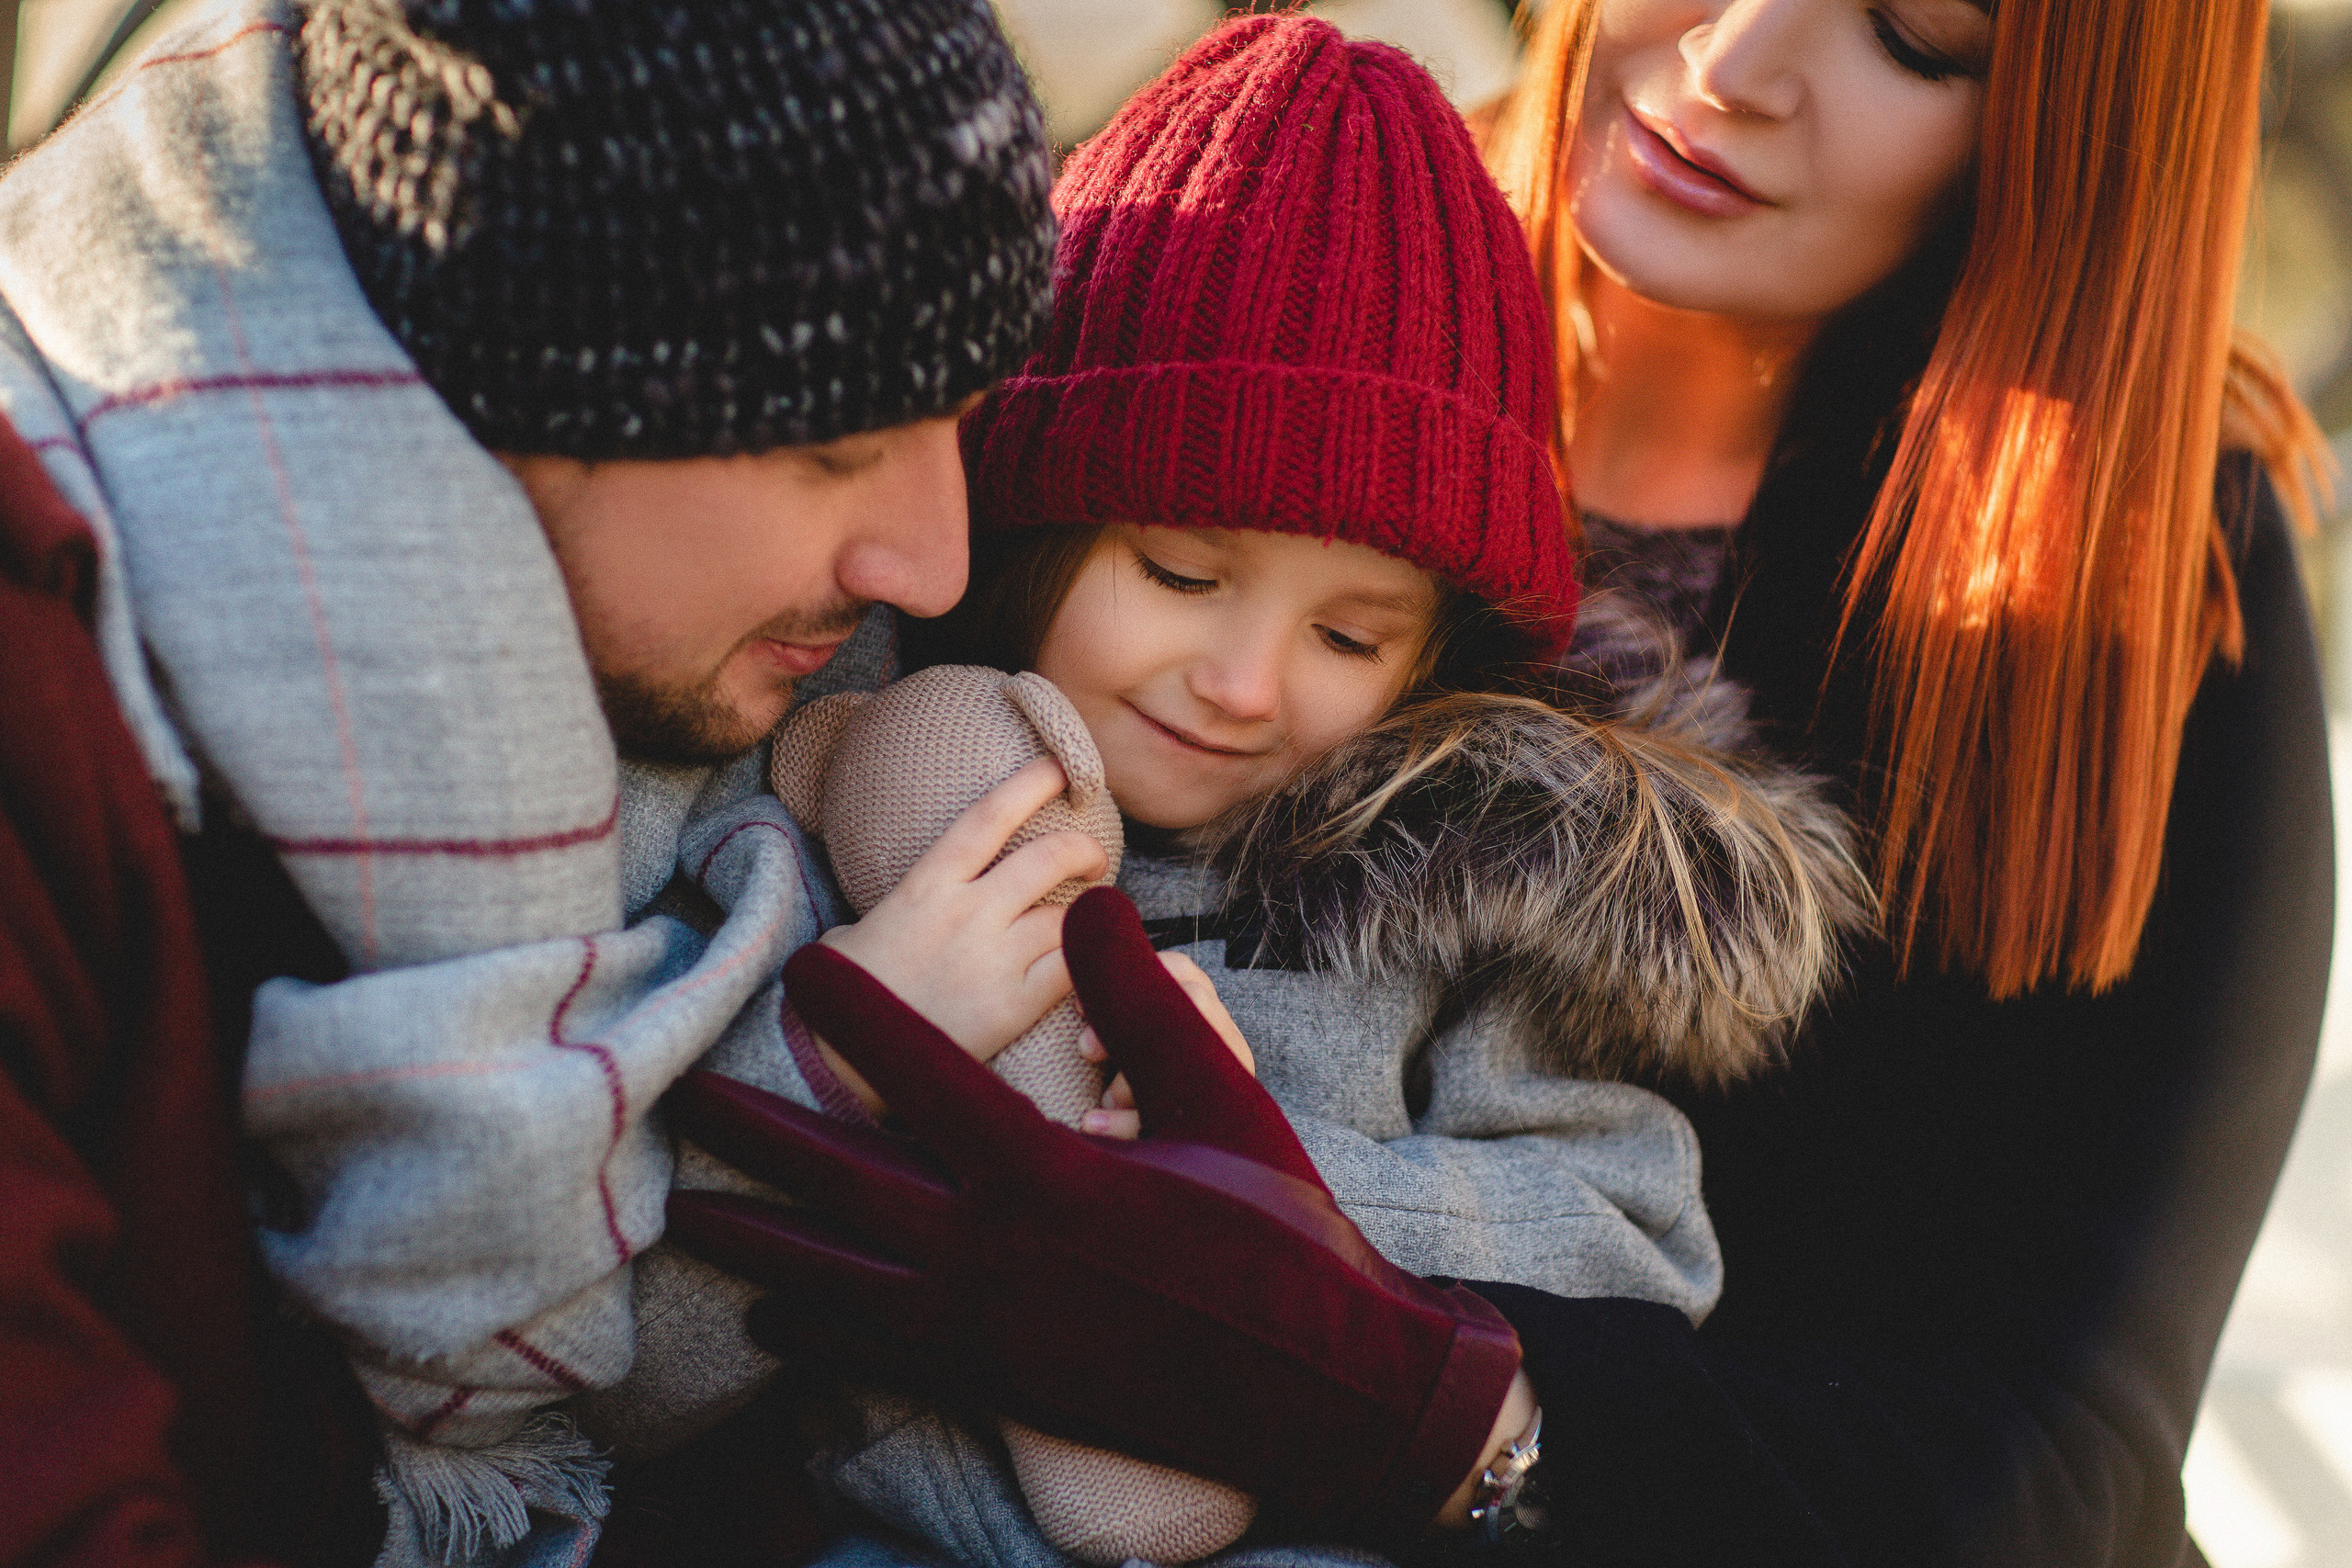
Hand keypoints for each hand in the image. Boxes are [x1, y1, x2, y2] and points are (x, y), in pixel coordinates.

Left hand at [662, 888, 1521, 1542]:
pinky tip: (767, 1309)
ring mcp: (982, 1325)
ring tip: (683, 1209)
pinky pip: (871, 1348)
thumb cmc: (1274, 1233)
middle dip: (755, 1133)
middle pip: (841, 1180)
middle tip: (682, 1095)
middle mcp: (993, 1252)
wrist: (1312, 1390)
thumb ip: (1144, 1000)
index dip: (856, 1013)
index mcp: (1046, 1173)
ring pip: (832, 1275)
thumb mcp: (1221, 1101)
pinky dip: (810, 1324)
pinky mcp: (988, 1379)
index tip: (797, 964)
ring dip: (751, 1236)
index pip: (925, 1074)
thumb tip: (1090, 900)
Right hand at [819, 756, 1105, 1071]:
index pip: (989, 816)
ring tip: (1092, 921)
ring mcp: (992, 960)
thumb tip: (903, 907)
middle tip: (1094, 858)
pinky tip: (1092, 964)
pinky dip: (1090, 962)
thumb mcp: (858, 929)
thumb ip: (902, 909)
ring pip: (1069, 917)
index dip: (1031, 784)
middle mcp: (965, 913)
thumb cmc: (846, 992)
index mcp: (926, 885)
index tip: (1060, 769)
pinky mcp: (1012, 1007)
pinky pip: (1072, 970)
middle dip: (1083, 849)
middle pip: (1048, 858)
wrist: (840, 1058)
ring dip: (1091, 914)